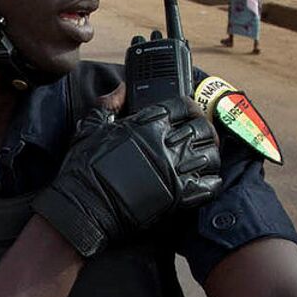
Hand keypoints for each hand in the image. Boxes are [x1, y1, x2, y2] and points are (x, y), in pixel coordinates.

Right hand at [33, 100, 220, 257]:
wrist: (84, 208)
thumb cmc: (84, 169)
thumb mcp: (90, 128)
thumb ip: (108, 105)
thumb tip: (120, 89)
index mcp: (146, 124)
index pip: (181, 106)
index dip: (190, 107)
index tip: (190, 112)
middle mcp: (164, 143)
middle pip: (202, 128)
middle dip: (205, 130)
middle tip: (203, 136)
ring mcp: (173, 169)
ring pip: (210, 155)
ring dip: (211, 155)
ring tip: (205, 158)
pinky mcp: (178, 195)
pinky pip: (209, 185)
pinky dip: (211, 181)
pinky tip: (206, 180)